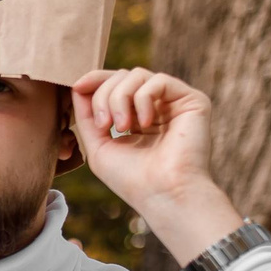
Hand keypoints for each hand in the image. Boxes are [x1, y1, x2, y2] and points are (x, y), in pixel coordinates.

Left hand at [69, 68, 243, 262]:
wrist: (163, 195)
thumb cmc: (132, 179)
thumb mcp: (98, 145)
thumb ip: (88, 115)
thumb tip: (79, 84)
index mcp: (136, 118)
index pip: (113, 84)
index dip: (93, 81)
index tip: (77, 87)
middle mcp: (157, 108)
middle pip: (122, 76)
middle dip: (104, 95)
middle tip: (104, 125)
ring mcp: (175, 103)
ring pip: (137, 75)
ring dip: (119, 97)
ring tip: (121, 127)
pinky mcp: (193, 101)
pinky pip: (159, 80)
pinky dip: (143, 98)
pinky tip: (144, 123)